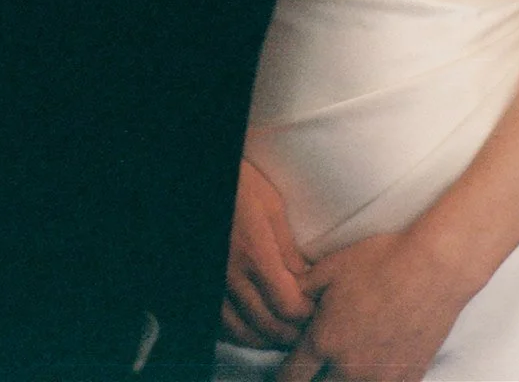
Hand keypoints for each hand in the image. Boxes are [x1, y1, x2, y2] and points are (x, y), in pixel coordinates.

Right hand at [221, 158, 314, 350]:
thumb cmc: (239, 183)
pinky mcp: (204, 286)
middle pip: (267, 325)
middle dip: (291, 331)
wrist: (203, 179)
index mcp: (255, 253)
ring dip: (266, 338)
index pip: (287, 305)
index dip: (305, 314)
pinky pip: (221, 324)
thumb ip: (287, 246)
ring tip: (283, 332)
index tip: (315, 308)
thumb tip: (304, 277)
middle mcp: (232, 275)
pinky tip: (252, 328)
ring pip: (242, 331)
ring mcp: (215, 284)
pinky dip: (240, 333)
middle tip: (305, 326)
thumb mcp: (271, 205)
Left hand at [276, 230, 471, 381]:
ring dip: (342, 381)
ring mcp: (379, 379)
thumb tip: (287, 299)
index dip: (285, 375)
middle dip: (313, 380)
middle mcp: (347, 368)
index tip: (289, 371)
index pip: (290, 377)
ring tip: (346, 366)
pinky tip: (376, 366)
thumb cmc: (382, 260)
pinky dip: (374, 380)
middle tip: (317, 368)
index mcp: (324, 341)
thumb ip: (302, 289)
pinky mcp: (406, 380)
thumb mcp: (332, 266)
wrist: (434, 268)